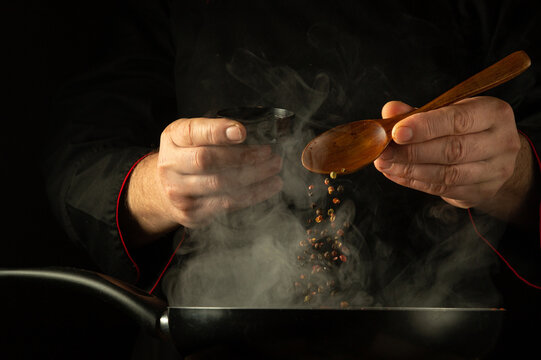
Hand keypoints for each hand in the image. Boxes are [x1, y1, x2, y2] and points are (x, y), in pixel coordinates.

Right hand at [123, 117, 282, 243]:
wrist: (166, 187)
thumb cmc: (190, 154)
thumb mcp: (195, 134)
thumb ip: (217, 129)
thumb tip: (254, 129)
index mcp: (173, 137)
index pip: (193, 132)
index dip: (217, 131)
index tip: (242, 132)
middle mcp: (170, 165)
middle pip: (207, 160)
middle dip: (243, 157)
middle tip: (269, 154)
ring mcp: (177, 191)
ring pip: (219, 185)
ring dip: (254, 177)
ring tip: (274, 169)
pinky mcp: (190, 213)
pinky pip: (226, 204)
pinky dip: (252, 195)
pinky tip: (268, 187)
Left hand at [373, 96, 521, 209]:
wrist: (495, 156)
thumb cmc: (466, 128)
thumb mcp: (448, 111)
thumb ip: (418, 111)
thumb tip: (390, 111)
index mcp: (494, 113)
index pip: (458, 120)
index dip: (425, 127)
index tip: (396, 132)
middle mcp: (501, 142)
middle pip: (452, 150)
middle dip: (412, 152)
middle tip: (384, 152)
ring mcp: (495, 170)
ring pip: (447, 174)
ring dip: (410, 170)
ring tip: (385, 164)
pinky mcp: (482, 191)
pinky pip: (443, 188)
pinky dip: (414, 182)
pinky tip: (396, 174)